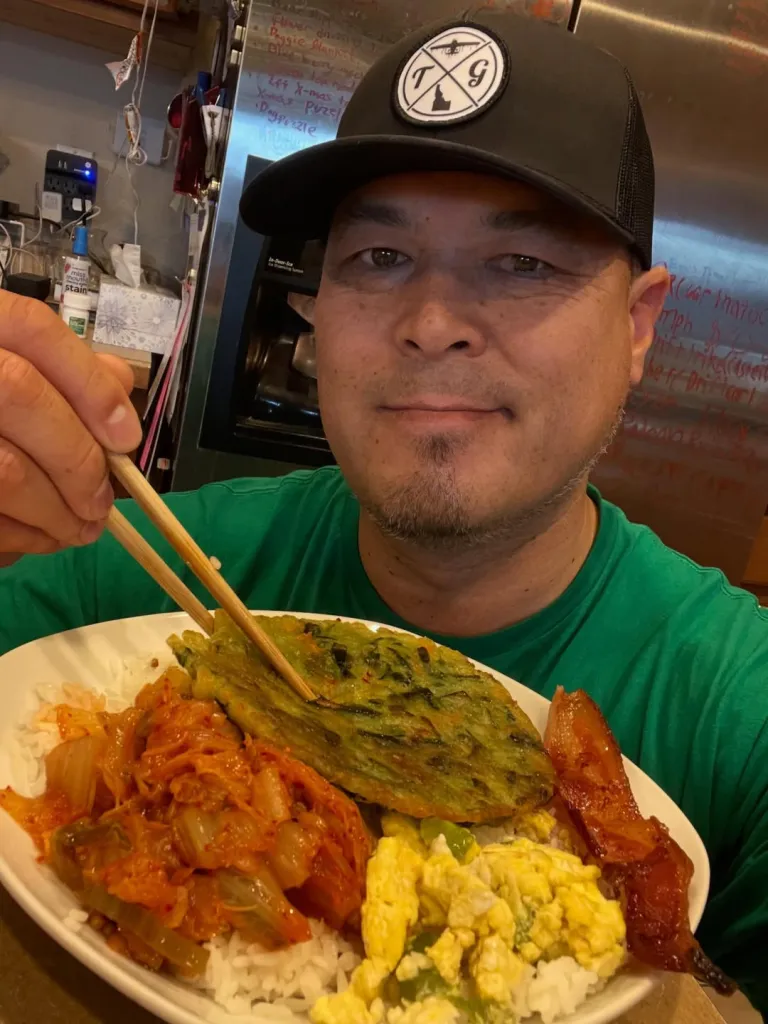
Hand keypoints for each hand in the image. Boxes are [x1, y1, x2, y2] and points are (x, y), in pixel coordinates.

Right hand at [0, 293, 142, 566]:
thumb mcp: (13, 369)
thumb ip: (66, 373)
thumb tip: (120, 396)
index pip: (31, 329)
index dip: (88, 384)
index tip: (125, 439)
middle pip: (19, 393)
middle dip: (77, 460)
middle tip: (102, 502)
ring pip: (4, 470)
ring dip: (55, 512)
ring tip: (80, 529)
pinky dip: (21, 536)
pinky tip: (40, 537)